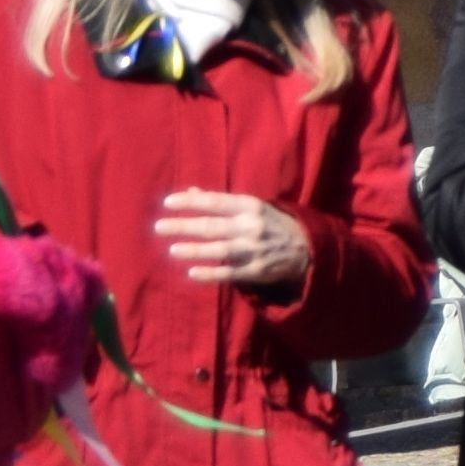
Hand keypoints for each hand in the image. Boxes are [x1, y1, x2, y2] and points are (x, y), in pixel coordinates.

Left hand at [156, 189, 310, 295]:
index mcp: (250, 206)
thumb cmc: (271, 223)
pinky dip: (210, 273)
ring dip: (194, 250)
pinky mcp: (257, 270)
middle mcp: (251, 226)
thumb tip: (190, 192)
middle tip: (159, 227)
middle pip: (212, 226)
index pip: (214, 202)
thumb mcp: (251, 207)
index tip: (167, 203)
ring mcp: (254, 249)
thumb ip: (220, 202)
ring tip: (172, 250)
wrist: (306, 248)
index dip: (190, 202)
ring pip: (219, 250)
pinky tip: (191, 273)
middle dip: (183, 226)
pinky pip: (229, 273)